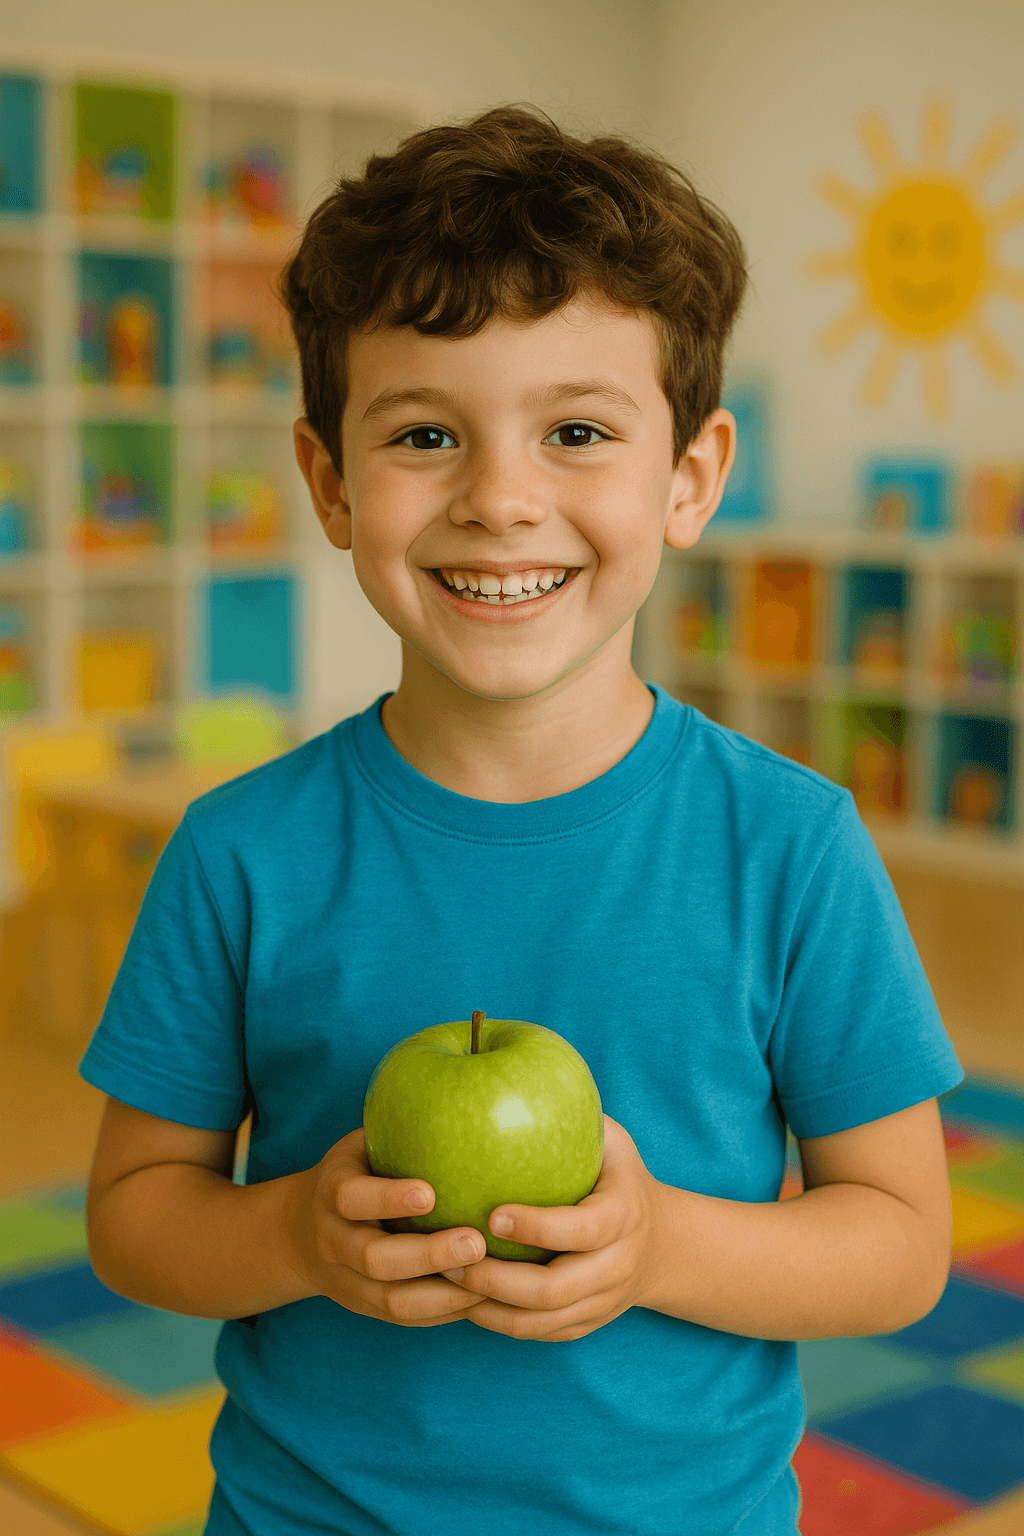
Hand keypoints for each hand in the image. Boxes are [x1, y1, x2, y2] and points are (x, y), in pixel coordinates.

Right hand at [292, 1127, 488, 1326]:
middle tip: (477, 1242)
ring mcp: (349, 1283)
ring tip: (491, 1278)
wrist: (299, 1235)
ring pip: (393, 1301)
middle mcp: (335, 1242)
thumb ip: (398, 1129)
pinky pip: (409, 1319)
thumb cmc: (354, 1173)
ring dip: (444, 1293)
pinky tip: (485, 1298)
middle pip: (375, 1260)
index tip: (429, 1192)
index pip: (352, 1198)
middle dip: (427, 1255)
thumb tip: (461, 1082)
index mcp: (331, 1194)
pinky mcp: (369, 1309)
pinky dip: (446, 1312)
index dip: (387, 1198)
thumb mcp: (360, 1144)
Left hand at [440, 1116, 664, 1341]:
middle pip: (555, 1290)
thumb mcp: (611, 1139)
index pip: (581, 1229)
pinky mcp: (584, 1325)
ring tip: (445, 1279)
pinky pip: (536, 1334)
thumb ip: (575, 1116)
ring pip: (540, 1321)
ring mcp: (601, 1303)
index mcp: (623, 1216)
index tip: (492, 1212)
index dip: (538, 1226)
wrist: (663, 1244)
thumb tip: (516, 1074)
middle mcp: (616, 1265)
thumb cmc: (618, 1175)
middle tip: (451, 1256)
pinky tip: (460, 1299)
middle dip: (497, 1279)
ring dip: (489, 1306)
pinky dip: (496, 1322)